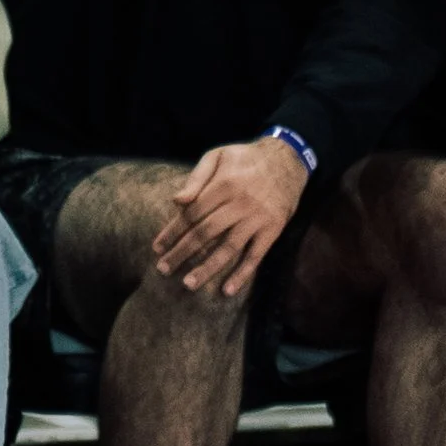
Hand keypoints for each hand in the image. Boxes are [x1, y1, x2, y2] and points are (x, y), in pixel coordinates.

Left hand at [152, 137, 307, 297]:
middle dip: (182, 253)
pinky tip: (228, 290)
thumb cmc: (246, 158)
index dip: (172, 232)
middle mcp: (239, 204)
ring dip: (208, 268)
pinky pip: (256, 255)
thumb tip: (176, 201)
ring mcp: (257, 218)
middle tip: (163, 270)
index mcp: (223, 185)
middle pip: (205, 233)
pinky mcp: (273, 229)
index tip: (157, 248)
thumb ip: (196, 177)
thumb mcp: (218, 156)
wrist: (289, 159)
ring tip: (189, 284)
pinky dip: (243, 273)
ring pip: (228, 248)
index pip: (191, 214)